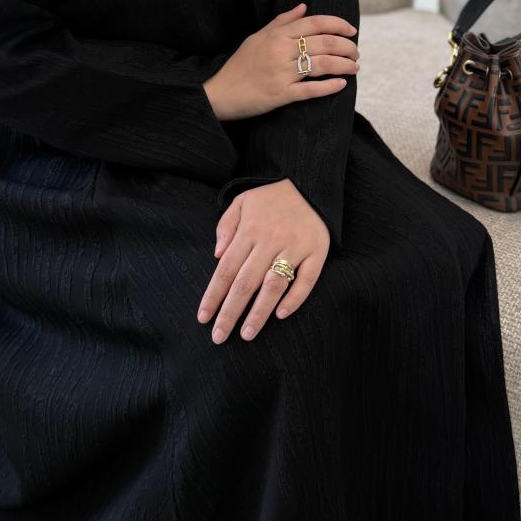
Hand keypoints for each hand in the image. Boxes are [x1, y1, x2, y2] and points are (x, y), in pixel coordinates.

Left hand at [196, 179, 328, 343]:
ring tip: (247, 334)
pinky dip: (294, 298)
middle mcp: (271, 240)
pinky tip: (281, 314)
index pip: (226, 269)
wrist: (310, 184)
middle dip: (230, 312)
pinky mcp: (317, 251)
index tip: (203, 318)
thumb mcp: (242, 202)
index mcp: (250, 230)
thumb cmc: (271, 198)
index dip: (213, 296)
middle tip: (219, 337)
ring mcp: (295, 247)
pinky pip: (306, 280)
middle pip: (246, 282)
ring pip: (274, 285)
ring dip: (259, 312)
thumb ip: (226, 226)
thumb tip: (217, 255)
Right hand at [204, 2, 359, 121]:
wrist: (219, 92)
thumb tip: (303, 7)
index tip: (352, 31)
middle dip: (347, 47)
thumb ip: (281, 21)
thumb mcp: (257, 37)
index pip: (315, 23)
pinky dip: (330, 87)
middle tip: (356, 53)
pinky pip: (311, 90)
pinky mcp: (281, 95)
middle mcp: (281, 51)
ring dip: (344, 65)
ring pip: (323, 65)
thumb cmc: (240, 64)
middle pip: (325, 43)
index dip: (338, 25)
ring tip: (355, 67)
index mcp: (277, 35)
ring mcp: (282, 73)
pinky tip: (342, 84)